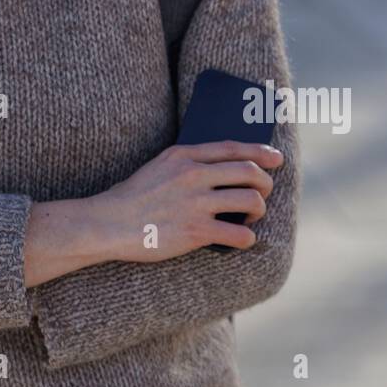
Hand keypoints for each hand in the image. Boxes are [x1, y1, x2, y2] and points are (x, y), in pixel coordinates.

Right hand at [95, 139, 283, 263]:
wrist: (110, 223)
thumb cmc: (135, 196)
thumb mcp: (160, 165)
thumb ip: (189, 162)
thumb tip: (226, 169)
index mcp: (184, 155)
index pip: (233, 148)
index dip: (260, 152)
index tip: (275, 158)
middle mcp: (193, 175)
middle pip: (249, 172)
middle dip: (265, 183)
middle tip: (264, 192)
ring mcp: (196, 203)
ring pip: (251, 201)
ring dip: (258, 210)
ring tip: (251, 216)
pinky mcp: (196, 231)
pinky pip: (240, 234)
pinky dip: (247, 238)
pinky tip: (241, 238)